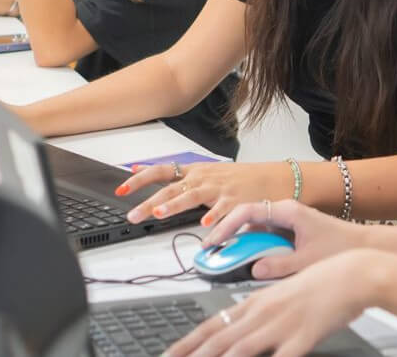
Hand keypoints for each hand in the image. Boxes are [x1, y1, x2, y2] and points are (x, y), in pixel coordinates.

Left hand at [116, 161, 293, 225]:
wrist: (275, 178)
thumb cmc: (241, 178)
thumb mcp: (208, 172)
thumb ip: (179, 175)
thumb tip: (143, 170)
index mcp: (196, 171)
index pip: (161, 171)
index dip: (140, 179)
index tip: (120, 188)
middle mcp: (204, 178)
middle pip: (171, 188)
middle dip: (149, 201)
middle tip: (132, 214)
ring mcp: (220, 189)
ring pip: (192, 196)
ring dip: (174, 205)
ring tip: (159, 213)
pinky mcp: (237, 201)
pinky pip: (223, 211)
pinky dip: (214, 218)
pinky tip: (206, 226)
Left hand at [166, 249, 380, 356]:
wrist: (352, 273)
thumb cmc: (322, 283)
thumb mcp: (284, 293)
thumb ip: (261, 311)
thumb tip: (240, 324)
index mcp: (256, 302)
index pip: (212, 325)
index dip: (188, 342)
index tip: (169, 353)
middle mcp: (262, 313)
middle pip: (219, 339)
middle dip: (191, 355)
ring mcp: (281, 325)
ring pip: (240, 348)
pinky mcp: (302, 337)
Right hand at [200, 199, 367, 279]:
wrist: (366, 246)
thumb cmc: (342, 247)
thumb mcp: (306, 261)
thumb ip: (278, 266)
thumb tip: (255, 270)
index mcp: (288, 211)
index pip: (247, 212)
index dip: (226, 226)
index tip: (214, 241)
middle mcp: (286, 212)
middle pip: (248, 219)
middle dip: (228, 235)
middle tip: (212, 251)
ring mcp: (289, 222)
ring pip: (257, 229)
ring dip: (241, 243)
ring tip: (225, 258)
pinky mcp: (292, 232)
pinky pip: (267, 237)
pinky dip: (255, 248)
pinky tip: (248, 261)